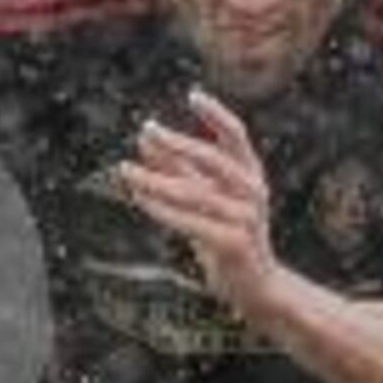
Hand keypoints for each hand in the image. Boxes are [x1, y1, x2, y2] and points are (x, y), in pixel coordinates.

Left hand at [117, 89, 282, 318]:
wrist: (258, 287)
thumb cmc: (228, 238)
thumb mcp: (206, 199)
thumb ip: (180, 170)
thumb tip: (145, 139)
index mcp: (251, 175)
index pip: (237, 135)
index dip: (216, 115)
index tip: (192, 95)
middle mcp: (253, 192)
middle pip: (212, 158)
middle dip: (176, 143)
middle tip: (145, 130)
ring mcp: (246, 218)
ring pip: (194, 193)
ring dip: (155, 180)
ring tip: (124, 170)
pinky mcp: (234, 244)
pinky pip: (191, 222)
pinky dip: (162, 211)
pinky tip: (139, 200)